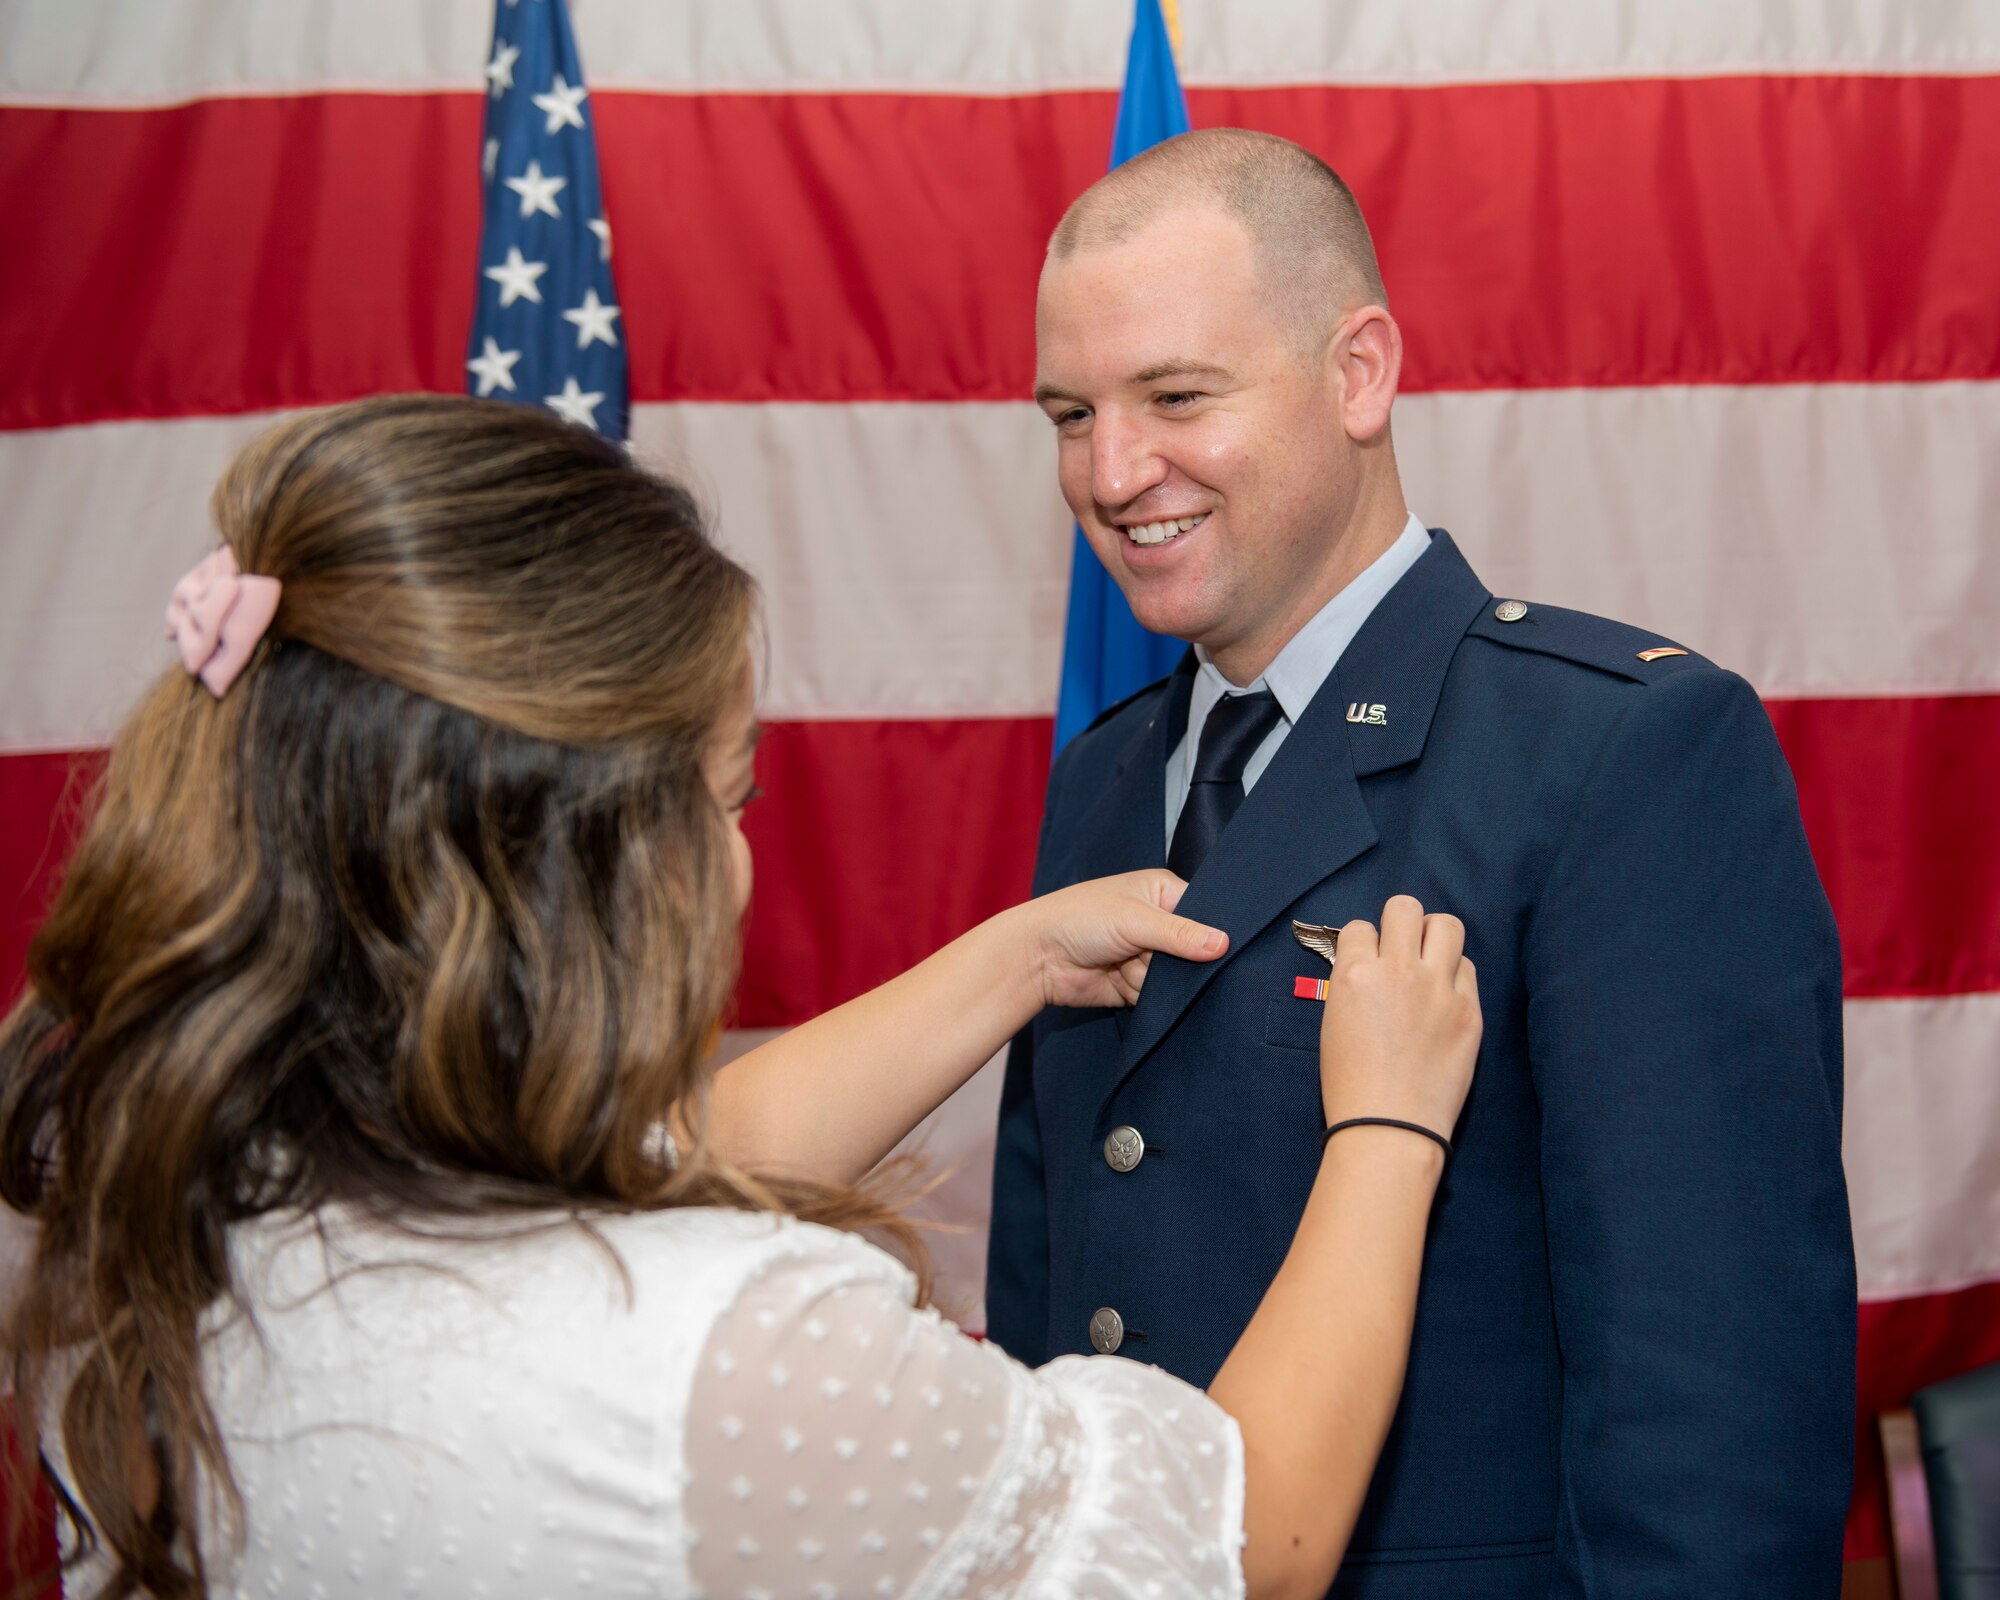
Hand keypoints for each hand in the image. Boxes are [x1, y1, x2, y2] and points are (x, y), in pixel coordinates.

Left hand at [1024, 870, 1228, 1009]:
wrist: (1037, 958)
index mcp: (1163, 892)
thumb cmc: (1080, 919)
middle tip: (1149, 954)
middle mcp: (1160, 923)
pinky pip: (1159, 998)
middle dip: (1176, 961)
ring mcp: (1149, 956)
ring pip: (1177, 979)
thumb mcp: (1134, 919)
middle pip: (1195, 951)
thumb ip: (1180, 934)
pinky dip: (1142, 994)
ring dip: (1152, 978)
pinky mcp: (1138, 985)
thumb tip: (1225, 944)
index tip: (1212, 946)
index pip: (1206, 912)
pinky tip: (1119, 980)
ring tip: (1124, 963)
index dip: (1210, 931)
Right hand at [1318, 895, 1481, 1137]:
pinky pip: (1467, 968)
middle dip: (1399, 923)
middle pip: (1405, 908)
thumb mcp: (1334, 1023)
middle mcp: (1397, 971)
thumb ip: (1353, 985)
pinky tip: (1445, 995)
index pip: (1359, 927)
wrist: (1389, 1127)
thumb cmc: (1350, 1084)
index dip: (1363, 943)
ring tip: (1429, 959)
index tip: (1367, 961)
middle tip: (1401, 948)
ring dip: (1434, 936)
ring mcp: (1438, 988)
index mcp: (1354, 975)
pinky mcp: (1469, 1009)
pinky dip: (1455, 974)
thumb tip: (1368, 965)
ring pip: (1447, 924)